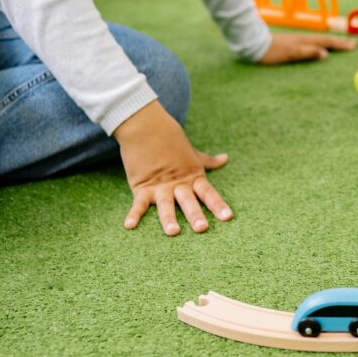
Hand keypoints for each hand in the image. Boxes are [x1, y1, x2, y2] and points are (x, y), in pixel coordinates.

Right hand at [114, 101, 231, 235]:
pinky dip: (134, 214)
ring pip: (166, 204)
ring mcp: (159, 186)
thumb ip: (208, 161)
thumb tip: (225, 159)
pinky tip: (130, 225)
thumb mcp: (192, 153)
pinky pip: (138, 203)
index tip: (227, 217)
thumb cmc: (170, 139)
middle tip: (202, 228)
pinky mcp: (141, 186)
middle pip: (188, 201)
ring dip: (168, 218)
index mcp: (192, 176)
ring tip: (173, 231)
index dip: (218, 205)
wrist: (145, 124)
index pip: (208, 192)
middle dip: (195, 214)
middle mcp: (178, 183)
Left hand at [257, 32, 355, 63]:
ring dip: (332, 42)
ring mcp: (299, 40)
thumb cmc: (272, 52)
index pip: (327, 42)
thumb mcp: (290, 54)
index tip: (353, 46)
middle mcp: (304, 39)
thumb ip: (307, 52)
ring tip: (341, 44)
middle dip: (340, 42)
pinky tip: (320, 46)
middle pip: (326, 40)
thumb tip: (325, 54)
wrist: (255, 44)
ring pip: (320, 40)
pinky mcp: (293, 43)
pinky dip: (322, 44)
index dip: (341, 44)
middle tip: (353, 44)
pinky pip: (313, 42)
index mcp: (306, 41)